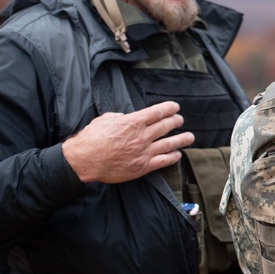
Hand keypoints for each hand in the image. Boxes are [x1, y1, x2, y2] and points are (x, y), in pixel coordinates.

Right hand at [62, 101, 194, 183]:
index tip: (175, 107)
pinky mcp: (143, 166)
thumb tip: (127, 117)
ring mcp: (144, 151)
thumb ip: (120, 117)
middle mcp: (142, 135)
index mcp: (133, 122)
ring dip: (182, 139)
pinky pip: (164, 161)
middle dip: (176, 121)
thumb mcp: (105, 119)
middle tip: (180, 120)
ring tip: (189, 137)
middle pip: (166, 126)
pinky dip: (173, 157)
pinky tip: (177, 154)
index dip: (169, 108)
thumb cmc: (91, 139)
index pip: (157, 112)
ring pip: (170, 143)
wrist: (84, 160)